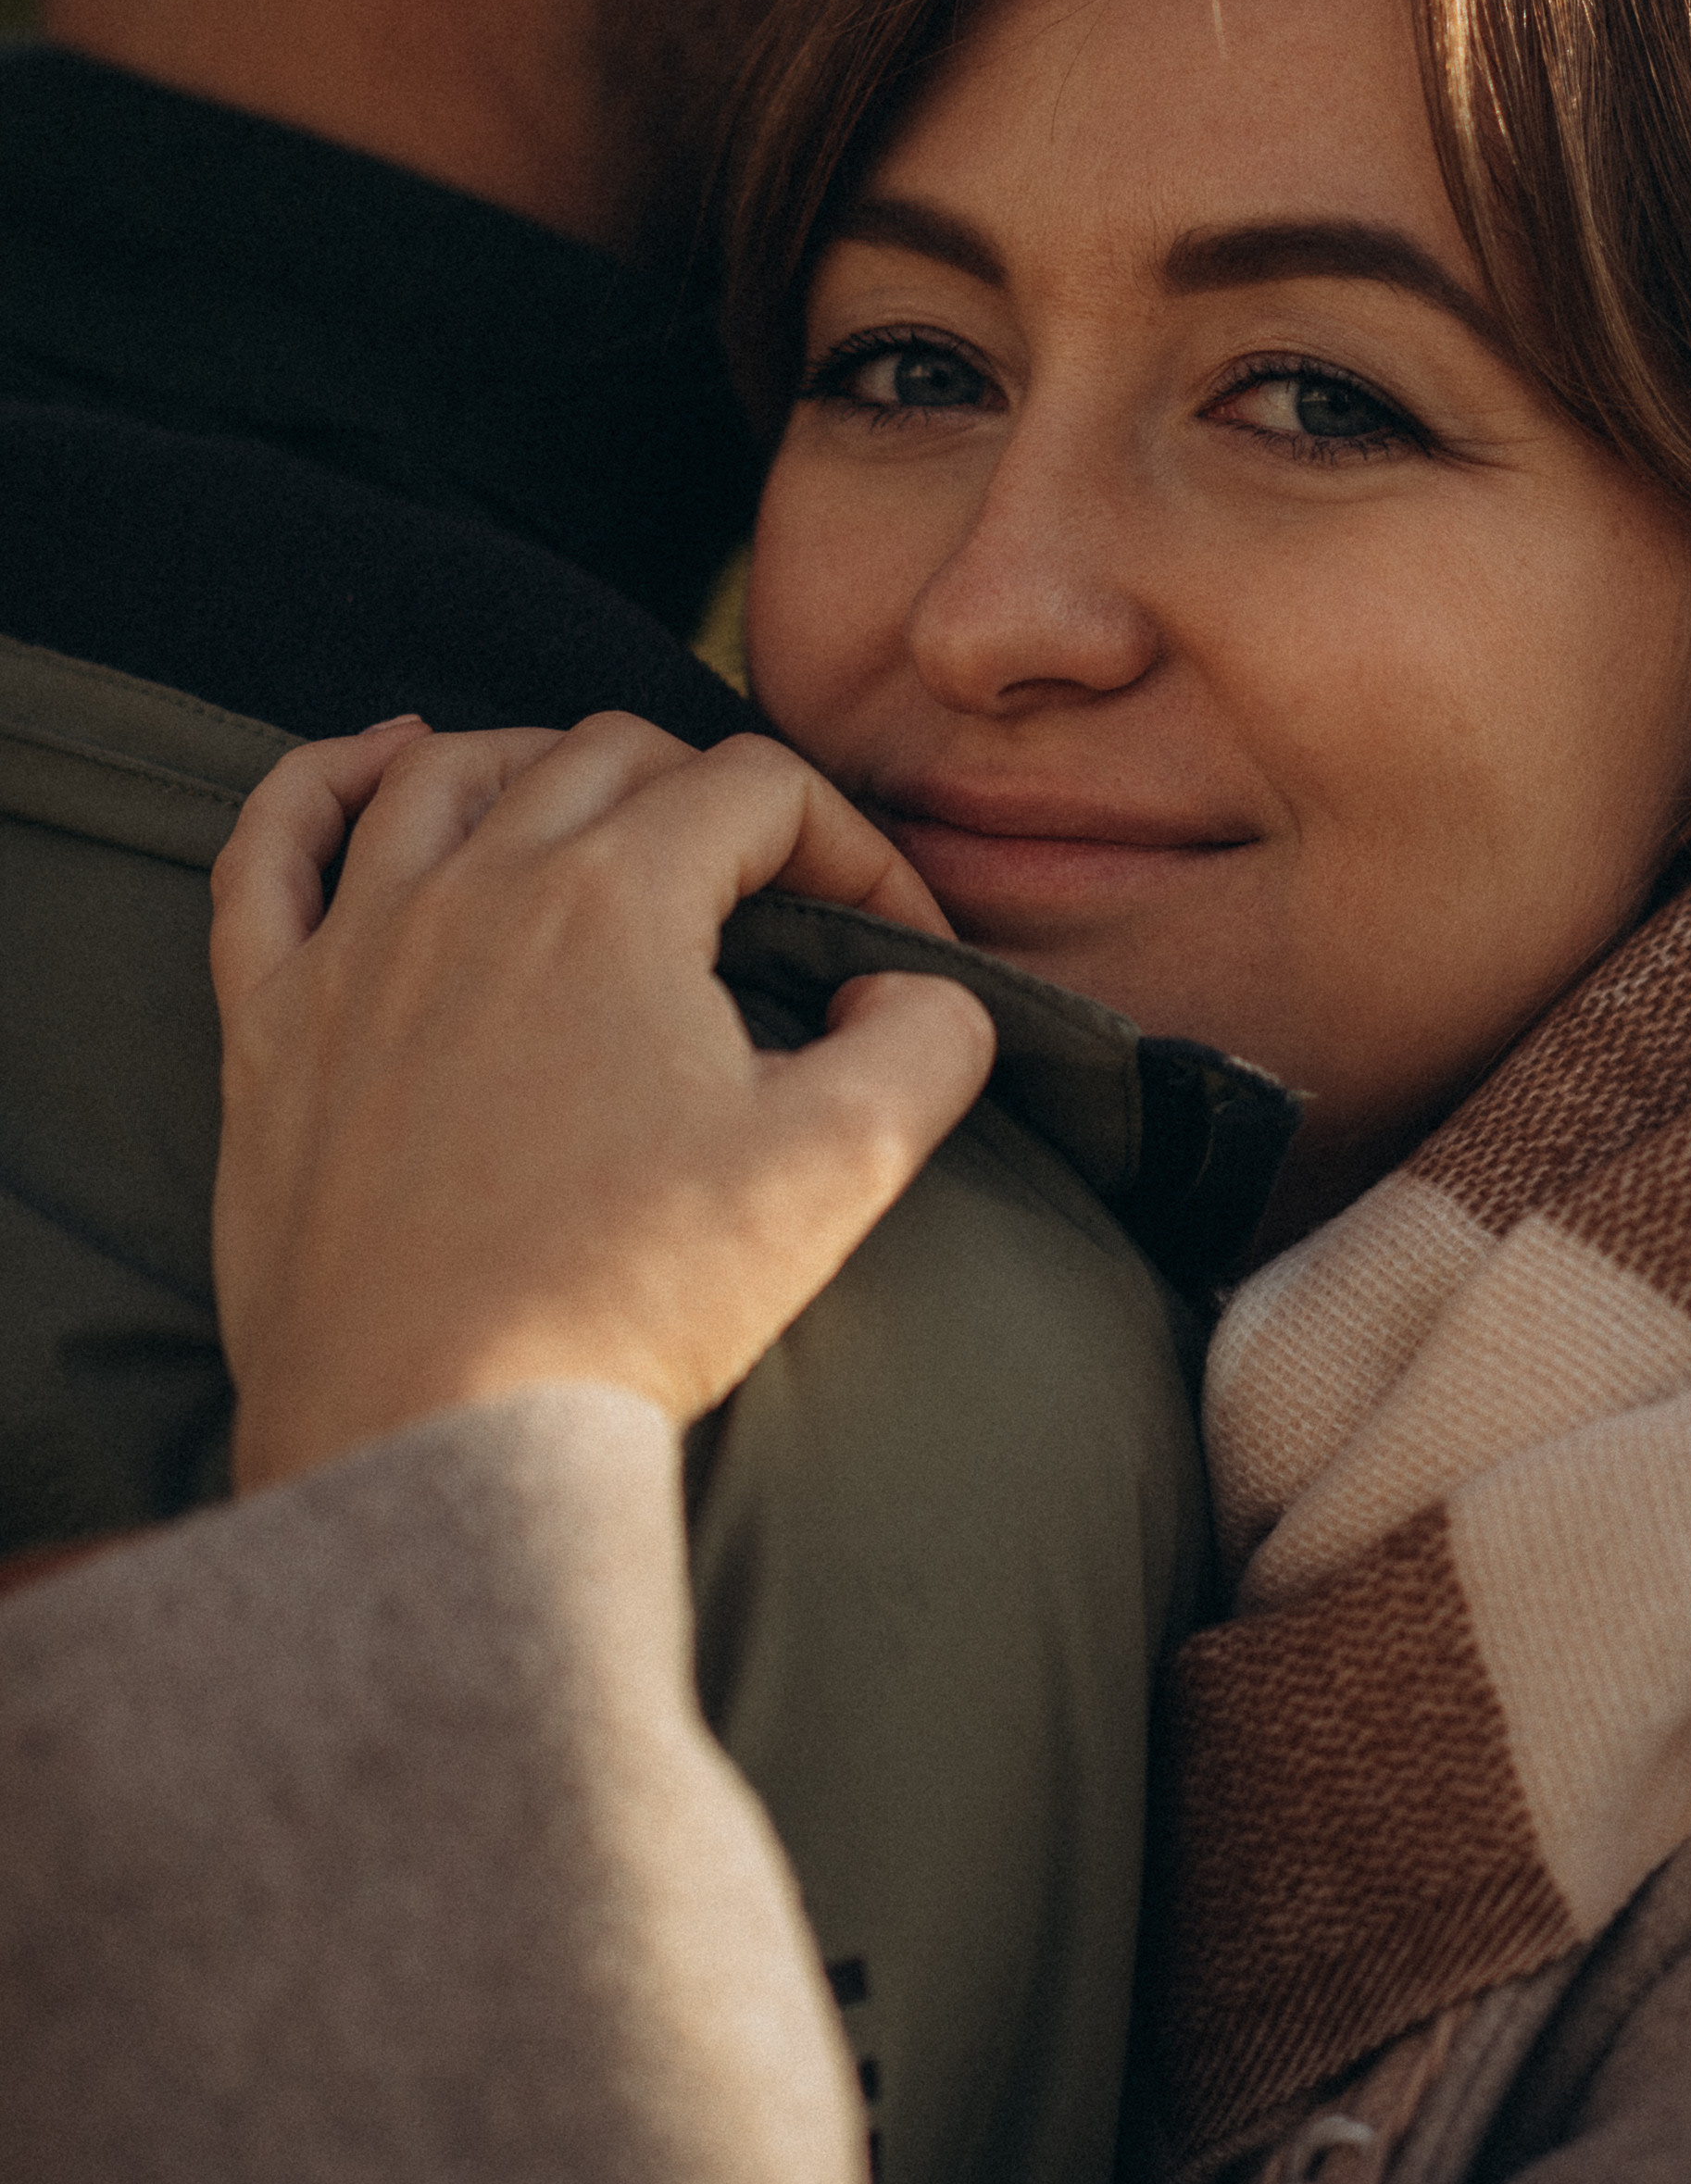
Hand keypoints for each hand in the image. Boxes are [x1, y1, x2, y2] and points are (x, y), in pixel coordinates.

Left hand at [210, 715, 994, 1490]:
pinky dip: (323, 781)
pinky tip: (379, 764)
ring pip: (445, 775)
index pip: (761, 790)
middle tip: (765, 894)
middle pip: (610, 756)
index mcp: (618, 900)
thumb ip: (926, 1042)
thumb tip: (908, 987)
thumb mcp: (842, 1167)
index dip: (852, 846)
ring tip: (598, 801)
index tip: (891, 946)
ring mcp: (357, 946)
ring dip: (538, 759)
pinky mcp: (271, 1023)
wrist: (435, 1427)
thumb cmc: (634, 1301)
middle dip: (711, 794)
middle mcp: (477, 886)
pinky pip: (272, 850)